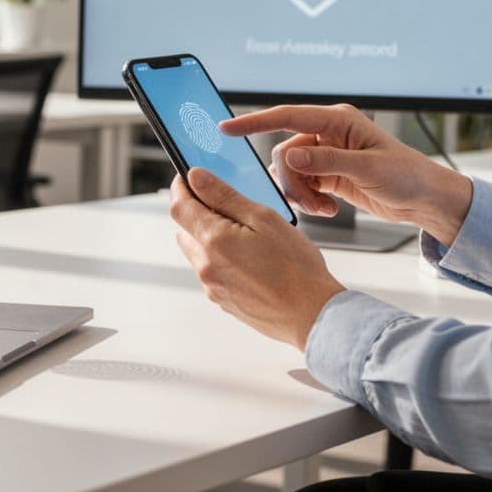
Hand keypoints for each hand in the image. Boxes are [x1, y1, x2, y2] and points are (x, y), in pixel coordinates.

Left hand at [170, 168, 344, 349]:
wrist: (312, 314)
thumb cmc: (296, 268)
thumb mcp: (263, 218)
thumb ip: (225, 195)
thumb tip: (196, 177)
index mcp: (213, 241)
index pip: (179, 206)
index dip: (181, 187)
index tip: (189, 177)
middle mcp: (206, 266)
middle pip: (185, 230)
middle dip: (198, 213)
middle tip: (226, 204)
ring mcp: (213, 286)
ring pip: (198, 251)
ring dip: (210, 237)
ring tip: (246, 234)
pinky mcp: (223, 300)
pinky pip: (212, 271)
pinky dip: (222, 259)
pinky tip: (251, 258)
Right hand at [221, 104, 472, 245]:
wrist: (426, 200)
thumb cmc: (407, 176)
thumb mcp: (368, 169)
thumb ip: (326, 161)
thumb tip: (290, 154)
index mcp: (338, 121)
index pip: (287, 116)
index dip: (254, 122)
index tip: (226, 129)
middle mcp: (329, 133)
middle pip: (284, 153)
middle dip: (292, 181)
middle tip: (311, 203)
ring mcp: (327, 154)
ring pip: (290, 172)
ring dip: (301, 194)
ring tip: (324, 209)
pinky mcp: (328, 174)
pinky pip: (302, 185)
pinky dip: (309, 200)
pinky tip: (329, 210)